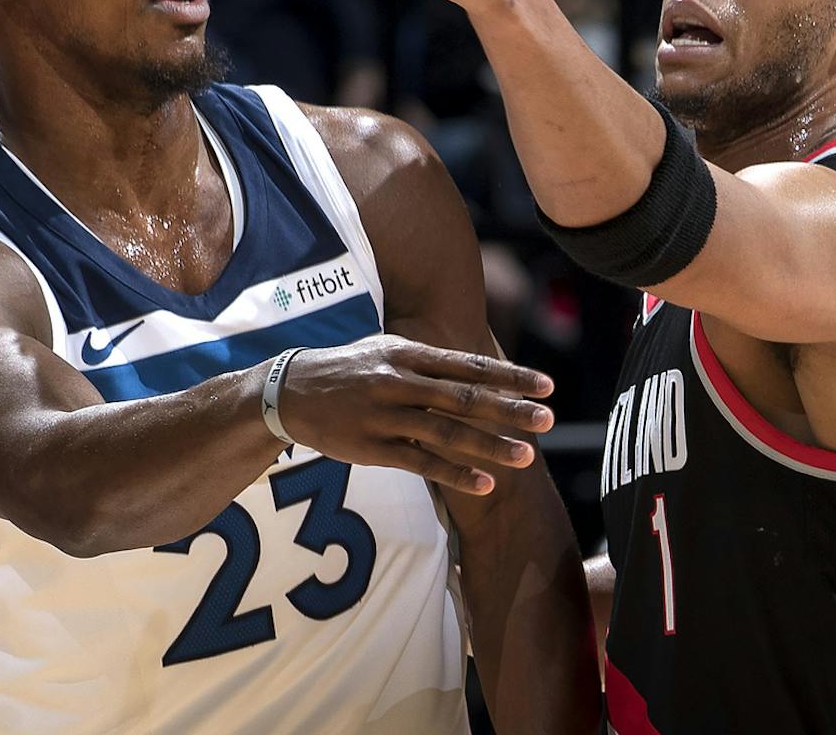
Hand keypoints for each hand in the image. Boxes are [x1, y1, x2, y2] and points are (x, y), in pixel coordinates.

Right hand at [270, 333, 555, 495]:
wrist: (287, 392)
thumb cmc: (349, 369)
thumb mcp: (387, 350)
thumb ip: (430, 361)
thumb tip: (479, 367)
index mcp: (409, 354)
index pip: (470, 365)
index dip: (511, 376)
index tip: (547, 386)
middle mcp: (400, 381)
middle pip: (465, 398)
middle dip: (510, 410)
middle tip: (549, 420)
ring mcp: (385, 415)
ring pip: (447, 433)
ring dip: (490, 446)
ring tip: (526, 457)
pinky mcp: (372, 448)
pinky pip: (421, 463)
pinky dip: (455, 474)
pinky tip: (485, 484)